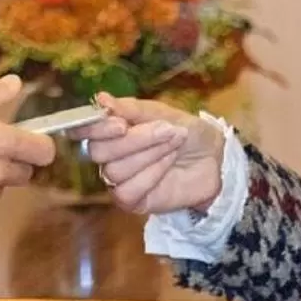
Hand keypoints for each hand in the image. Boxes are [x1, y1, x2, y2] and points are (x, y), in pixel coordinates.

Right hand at [76, 93, 224, 215]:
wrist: (216, 159)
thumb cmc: (188, 133)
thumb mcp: (163, 114)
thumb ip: (131, 109)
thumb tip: (101, 99)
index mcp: (111, 131)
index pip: (84, 131)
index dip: (95, 128)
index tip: (120, 124)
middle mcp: (110, 156)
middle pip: (98, 151)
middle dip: (134, 139)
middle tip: (166, 130)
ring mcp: (119, 181)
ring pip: (115, 170)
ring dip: (149, 154)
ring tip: (174, 144)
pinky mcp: (133, 201)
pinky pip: (128, 191)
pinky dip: (151, 174)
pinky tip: (168, 165)